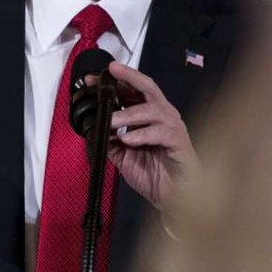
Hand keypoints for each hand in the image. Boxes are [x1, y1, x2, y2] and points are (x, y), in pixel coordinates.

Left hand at [106, 61, 198, 210]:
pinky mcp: (178, 141)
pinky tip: (129, 139)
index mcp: (147, 116)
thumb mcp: (123, 156)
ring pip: (152, 109)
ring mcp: (171, 127)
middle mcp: (161, 116)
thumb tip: (94, 128)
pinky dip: (142, 134)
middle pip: (147, 87)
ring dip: (129, 113)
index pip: (130, 91)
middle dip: (128, 77)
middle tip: (111, 73)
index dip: (112, 83)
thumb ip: (110, 141)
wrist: (174, 198)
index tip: (92, 79)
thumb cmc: (154, 174)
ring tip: (113, 120)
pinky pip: (160, 132)